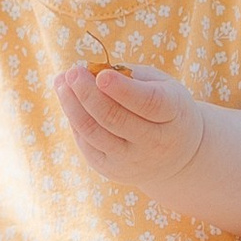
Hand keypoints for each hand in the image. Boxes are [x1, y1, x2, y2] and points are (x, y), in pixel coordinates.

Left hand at [55, 60, 207, 197]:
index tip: (101, 75)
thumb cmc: (165, 108)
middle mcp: (154, 143)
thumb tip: (87, 70)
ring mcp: (132, 161)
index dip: (123, 90)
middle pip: (114, 118)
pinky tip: (69, 101)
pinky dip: (75, 120)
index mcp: (173, 113)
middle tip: (72, 72)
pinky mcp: (112, 171)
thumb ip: (129, 75)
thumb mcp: (161, 84)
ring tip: (61, 82)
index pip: (148, 102)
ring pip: (94, 133)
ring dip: (73, 106)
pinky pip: (87, 144)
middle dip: (88, 93)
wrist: (178, 157)